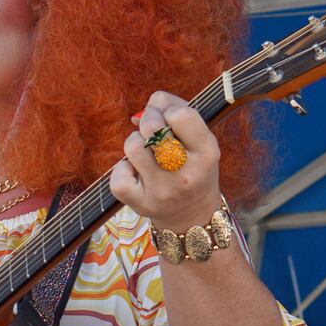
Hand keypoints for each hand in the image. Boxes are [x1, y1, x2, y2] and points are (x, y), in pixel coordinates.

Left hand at [109, 91, 221, 231]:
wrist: (192, 216)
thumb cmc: (192, 166)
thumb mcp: (199, 139)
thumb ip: (175, 111)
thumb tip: (140, 112)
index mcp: (207, 152)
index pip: (180, 115)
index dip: (169, 109)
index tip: (170, 119)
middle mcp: (186, 173)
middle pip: (152, 127)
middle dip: (148, 120)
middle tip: (152, 130)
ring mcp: (163, 191)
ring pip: (132, 147)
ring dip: (135, 143)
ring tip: (146, 152)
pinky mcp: (141, 204)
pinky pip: (118, 176)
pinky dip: (122, 170)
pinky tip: (136, 173)